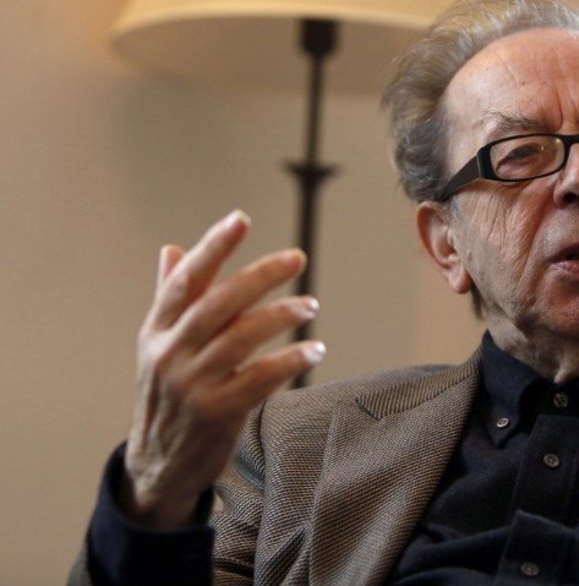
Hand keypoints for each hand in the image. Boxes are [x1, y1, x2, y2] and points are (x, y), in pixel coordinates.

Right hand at [120, 210, 324, 527]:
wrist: (158, 466)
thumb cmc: (167, 396)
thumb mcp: (158, 348)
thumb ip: (171, 299)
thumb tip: (173, 248)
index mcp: (156, 331)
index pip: (184, 281)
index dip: (212, 248)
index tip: (240, 219)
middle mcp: (169, 354)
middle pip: (218, 303)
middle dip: (259, 275)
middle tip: (297, 258)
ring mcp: (192, 385)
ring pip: (241, 337)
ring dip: (282, 315)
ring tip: (311, 304)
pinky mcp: (216, 413)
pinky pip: (260, 378)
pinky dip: (290, 360)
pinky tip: (314, 349)